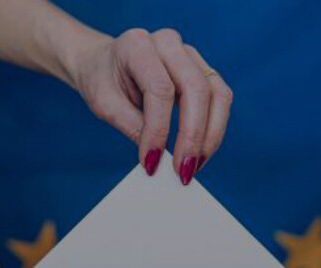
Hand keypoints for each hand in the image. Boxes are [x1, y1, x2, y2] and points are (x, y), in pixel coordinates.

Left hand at [73, 28, 232, 183]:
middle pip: (196, 88)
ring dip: (211, 135)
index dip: (158, 130)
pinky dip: (213, 129)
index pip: (159, 89)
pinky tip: (199, 152)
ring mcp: (189, 55)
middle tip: (183, 171)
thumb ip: (130, 126)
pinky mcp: (201, 70)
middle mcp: (168, 43)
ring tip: (194, 166)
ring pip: (217, 94)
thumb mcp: (103, 104)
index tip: (151, 162)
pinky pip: (218, 99)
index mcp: (138, 45)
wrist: (103, 64)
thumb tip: (158, 158)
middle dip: (193, 136)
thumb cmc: (101, 81)